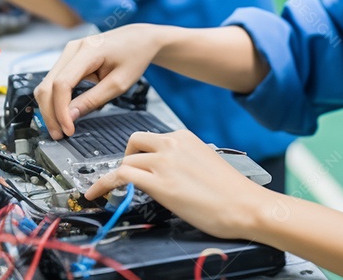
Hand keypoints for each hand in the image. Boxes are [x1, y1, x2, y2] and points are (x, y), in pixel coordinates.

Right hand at [34, 25, 175, 138]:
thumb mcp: (119, 83)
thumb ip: (93, 99)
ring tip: (60, 128)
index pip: (62, 83)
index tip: (68, 129)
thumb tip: (70, 117)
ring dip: (50, 108)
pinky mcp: (69, 59)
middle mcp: (72, 49)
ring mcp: (68, 52)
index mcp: (87, 50)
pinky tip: (64, 114)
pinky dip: (56, 100)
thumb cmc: (134, 57)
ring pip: (46, 85)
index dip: (61, 110)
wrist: (139, 39)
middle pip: (47, 85)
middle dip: (50, 113)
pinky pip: (54, 82)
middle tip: (59, 134)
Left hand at [85, 129, 270, 238]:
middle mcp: (172, 144)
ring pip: (125, 160)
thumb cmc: (232, 192)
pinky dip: (104, 184)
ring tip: (107, 189)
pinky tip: (96, 193)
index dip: (138, 153)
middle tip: (126, 176)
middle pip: (134, 142)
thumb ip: (183, 161)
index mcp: (184, 138)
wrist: (246, 205)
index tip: (133, 163)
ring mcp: (164, 163)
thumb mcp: (205, 163)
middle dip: (126, 158)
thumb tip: (166, 172)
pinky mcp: (159, 184)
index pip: (151, 138)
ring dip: (116, 176)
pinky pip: (120, 177)